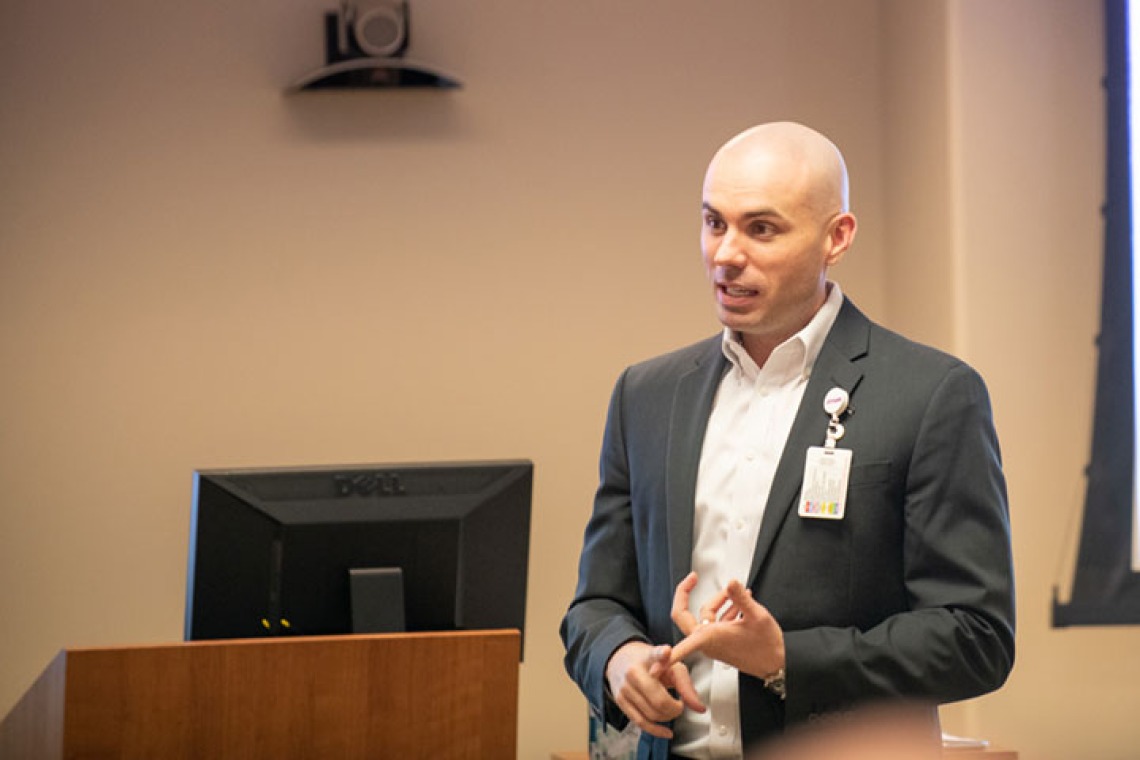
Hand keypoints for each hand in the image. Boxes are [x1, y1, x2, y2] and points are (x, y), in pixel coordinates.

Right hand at [605, 640, 704, 738]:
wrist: (622, 659)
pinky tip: (666, 732)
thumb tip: (699, 708)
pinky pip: (640, 722)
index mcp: (648, 657)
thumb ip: (685, 685)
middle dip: (675, 709)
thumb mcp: (671, 665)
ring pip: (651, 714)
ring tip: (672, 711)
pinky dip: (655, 730)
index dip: (661, 654)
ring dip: (667, 718)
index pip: (654, 654)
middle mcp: (633, 671)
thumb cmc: (651, 663)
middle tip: (680, 706)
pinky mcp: (620, 701)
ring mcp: (625, 687)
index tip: (666, 652)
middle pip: (658, 699)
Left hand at [669, 573, 784, 679]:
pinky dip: (726, 610)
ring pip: (706, 614)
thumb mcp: (757, 617)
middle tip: (692, 578)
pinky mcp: (721, 641)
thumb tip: (732, 583)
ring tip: (741, 593)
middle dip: (687, 594)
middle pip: (686, 615)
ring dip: (720, 601)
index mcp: (710, 638)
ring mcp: (714, 641)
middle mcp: (708, 641)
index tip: (654, 667)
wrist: (778, 663)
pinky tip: (741, 602)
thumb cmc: (767, 647)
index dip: (666, 656)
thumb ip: (741, 599)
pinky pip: (716, 620)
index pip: (680, 645)